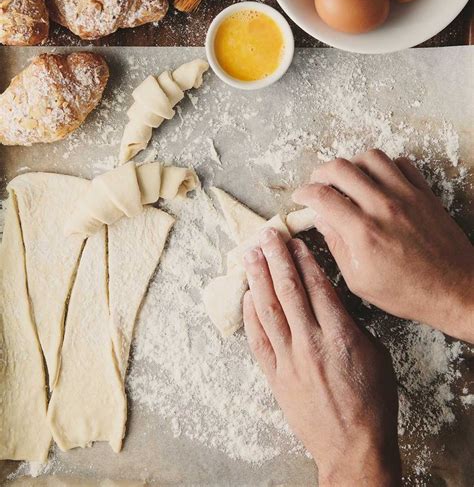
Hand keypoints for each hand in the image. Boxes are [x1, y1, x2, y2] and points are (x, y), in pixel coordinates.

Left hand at [243, 229, 400, 486]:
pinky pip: (258, 340)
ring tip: (249, 253)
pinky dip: (251, 315)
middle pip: (288, 290)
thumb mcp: (376, 354)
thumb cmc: (372, 403)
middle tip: (266, 234)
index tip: (294, 240)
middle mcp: (310, 343)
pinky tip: (247, 294)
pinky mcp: (275, 377)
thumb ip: (351, 324)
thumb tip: (331, 301)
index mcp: (339, 335)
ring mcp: (289, 360)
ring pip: (267, 309)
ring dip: (257, 278)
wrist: (353, 448)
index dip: (303, 259)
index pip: (316, 286)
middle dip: (275, 258)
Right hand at [293, 149, 473, 342]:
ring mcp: (406, 196)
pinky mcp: (424, 193)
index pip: (322, 197)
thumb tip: (322, 220)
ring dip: (352, 163)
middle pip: (340, 168)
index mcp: (363, 232)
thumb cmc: (409, 292)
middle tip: (318, 183)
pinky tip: (378, 180)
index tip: (301, 197)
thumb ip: (337, 246)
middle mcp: (383, 207)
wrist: (454, 290)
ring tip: (347, 177)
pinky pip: (401, 163)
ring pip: (370, 157)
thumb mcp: (360, 280)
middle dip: (321, 172)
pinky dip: (384, 166)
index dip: (304, 193)